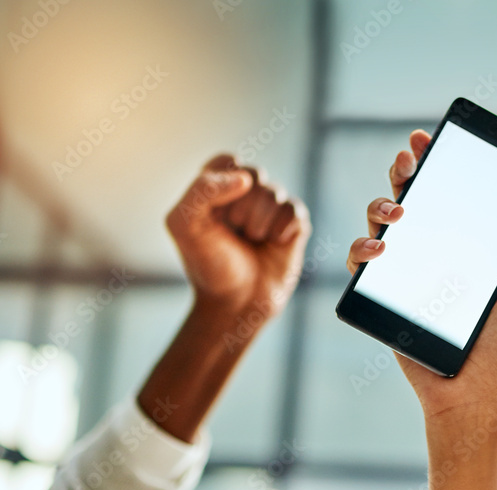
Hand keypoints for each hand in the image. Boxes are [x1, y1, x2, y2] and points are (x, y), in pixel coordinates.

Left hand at [166, 155, 311, 318]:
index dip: (222, 183)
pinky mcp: (294, 226)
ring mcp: (272, 210)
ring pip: (275, 192)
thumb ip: (201, 190)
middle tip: (234, 231)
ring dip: (259, 222)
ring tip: (252, 241)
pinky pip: (294, 210)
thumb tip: (244, 179)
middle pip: (254, 173)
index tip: (214, 212)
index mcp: (217, 190)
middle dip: (241, 206)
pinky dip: (281, 229)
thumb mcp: (184, 225)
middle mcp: (246, 196)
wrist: (237, 303)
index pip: (227, 160)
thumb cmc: (209, 266)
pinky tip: (273, 244)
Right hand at [346, 130, 496, 420]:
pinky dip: (363, 249)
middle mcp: (430, 254)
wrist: (471, 395)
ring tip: (398, 208)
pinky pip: (361, 265)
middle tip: (409, 157)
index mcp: (462, 247)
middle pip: (409, 200)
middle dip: (404, 171)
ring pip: (380, 225)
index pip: (447, 195)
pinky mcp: (382, 297)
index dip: (435, 163)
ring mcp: (403, 274)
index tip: (431, 138)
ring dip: (381, 205)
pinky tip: (380, 248)